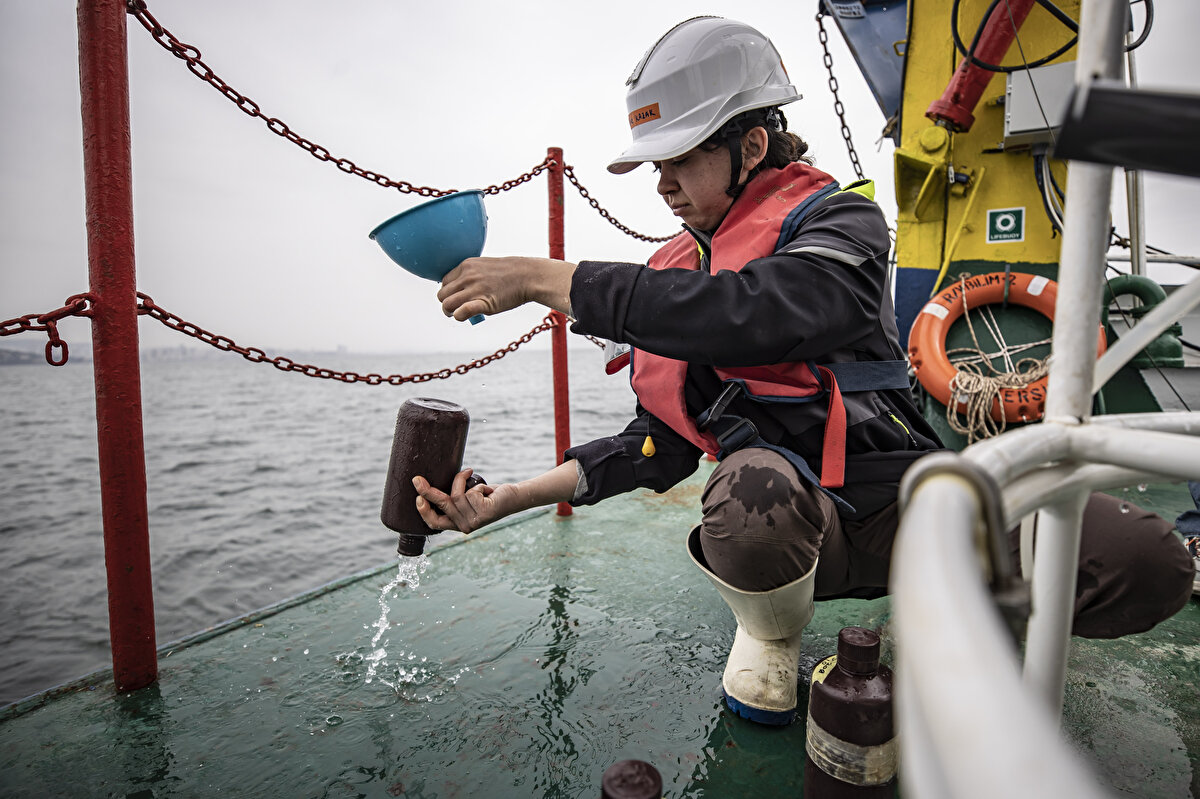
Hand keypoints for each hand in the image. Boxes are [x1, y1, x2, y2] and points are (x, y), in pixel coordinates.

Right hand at [412, 468, 509, 533]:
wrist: (512, 498)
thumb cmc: (487, 496)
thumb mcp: (466, 497)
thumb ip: (452, 497)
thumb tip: (427, 483)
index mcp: (457, 524)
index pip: (435, 523)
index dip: (423, 512)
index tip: (417, 498)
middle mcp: (464, 526)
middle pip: (441, 506)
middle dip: (427, 492)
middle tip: (417, 479)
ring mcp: (474, 521)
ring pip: (457, 495)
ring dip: (462, 480)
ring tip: (471, 475)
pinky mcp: (483, 513)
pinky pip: (470, 492)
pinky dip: (478, 485)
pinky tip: (487, 490)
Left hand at [437, 256, 574, 321]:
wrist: (528, 276)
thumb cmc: (510, 273)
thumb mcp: (485, 265)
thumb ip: (471, 274)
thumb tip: (462, 287)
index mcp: (466, 265)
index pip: (444, 282)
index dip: (448, 292)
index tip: (456, 297)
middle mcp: (467, 276)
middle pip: (442, 295)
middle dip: (447, 303)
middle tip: (455, 309)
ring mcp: (474, 289)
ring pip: (447, 305)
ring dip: (450, 312)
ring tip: (458, 314)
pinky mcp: (483, 302)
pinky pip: (461, 312)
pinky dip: (459, 316)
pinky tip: (464, 317)